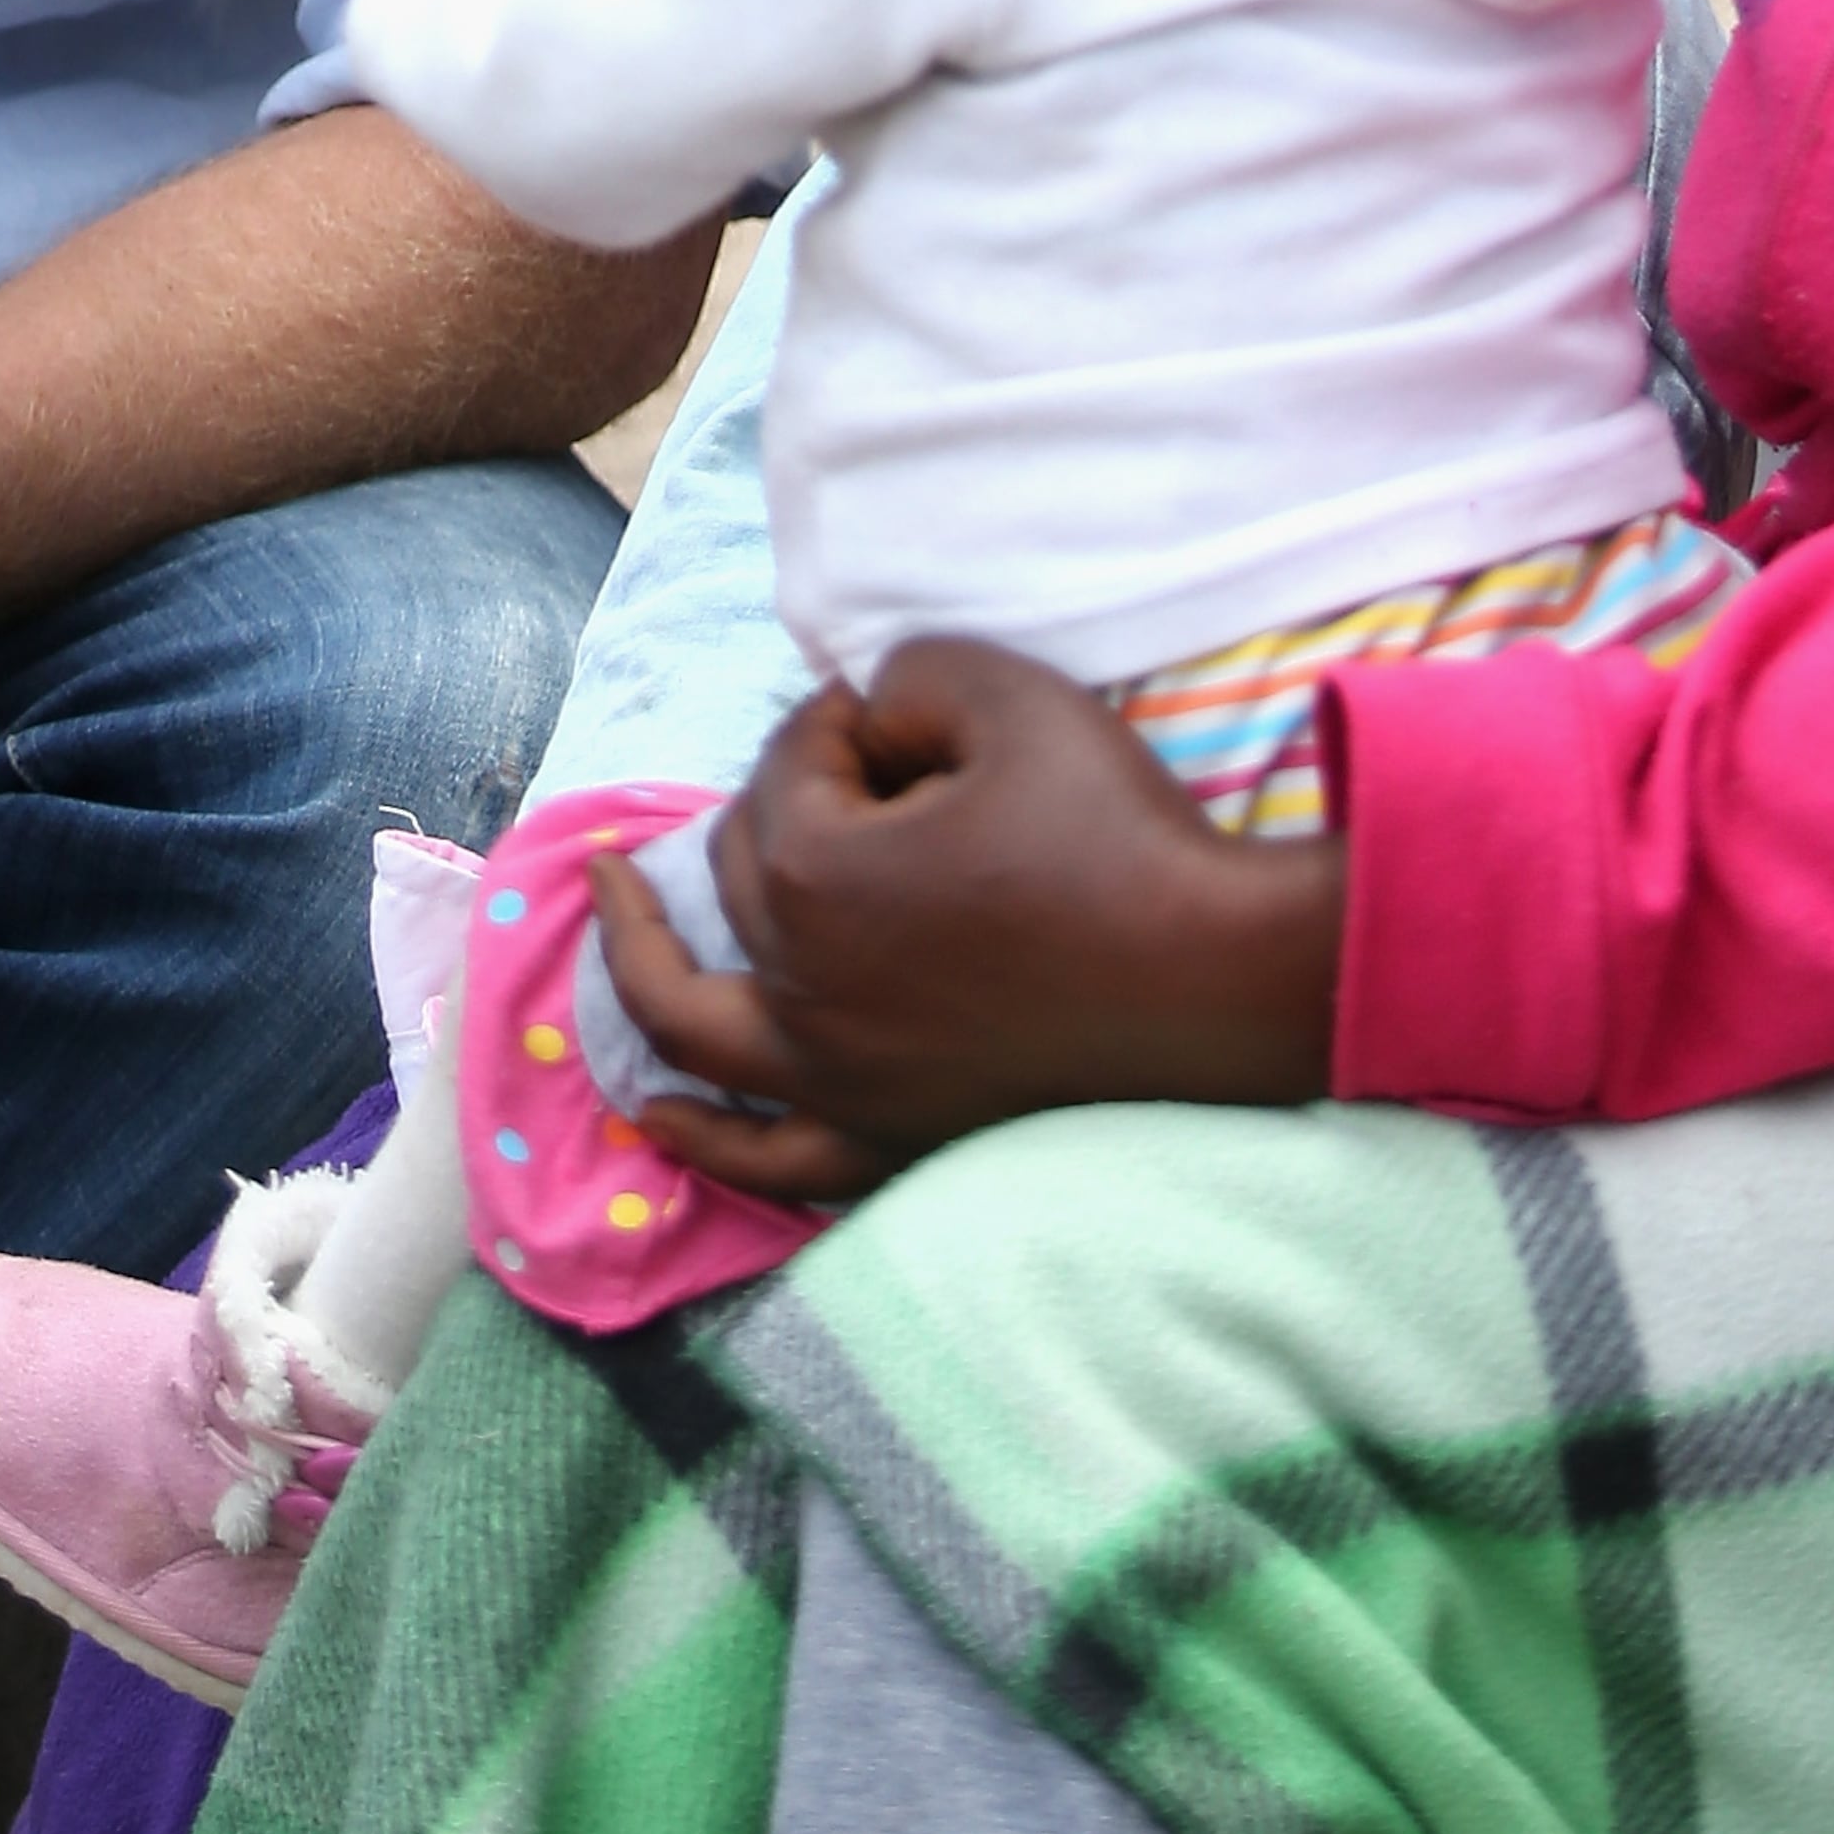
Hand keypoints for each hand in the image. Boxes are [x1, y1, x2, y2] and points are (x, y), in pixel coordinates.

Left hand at [598, 642, 1344, 1193]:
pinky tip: (658, 1120)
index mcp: (811, 878)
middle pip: (747, 873)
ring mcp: (836, 1082)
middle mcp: (798, 990)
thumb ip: (903, 671)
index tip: (898, 712)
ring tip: (610, 905)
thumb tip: (863, 716)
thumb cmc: (1116, 830)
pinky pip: (767, 1161)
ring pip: (695, 1026)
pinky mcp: (887, 1141)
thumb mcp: (1006, 692)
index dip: (838, 724)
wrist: (1223, 979)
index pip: (786, 772)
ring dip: (638, 961)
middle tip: (866, 770)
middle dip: (792, 801)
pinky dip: (701, 1140)